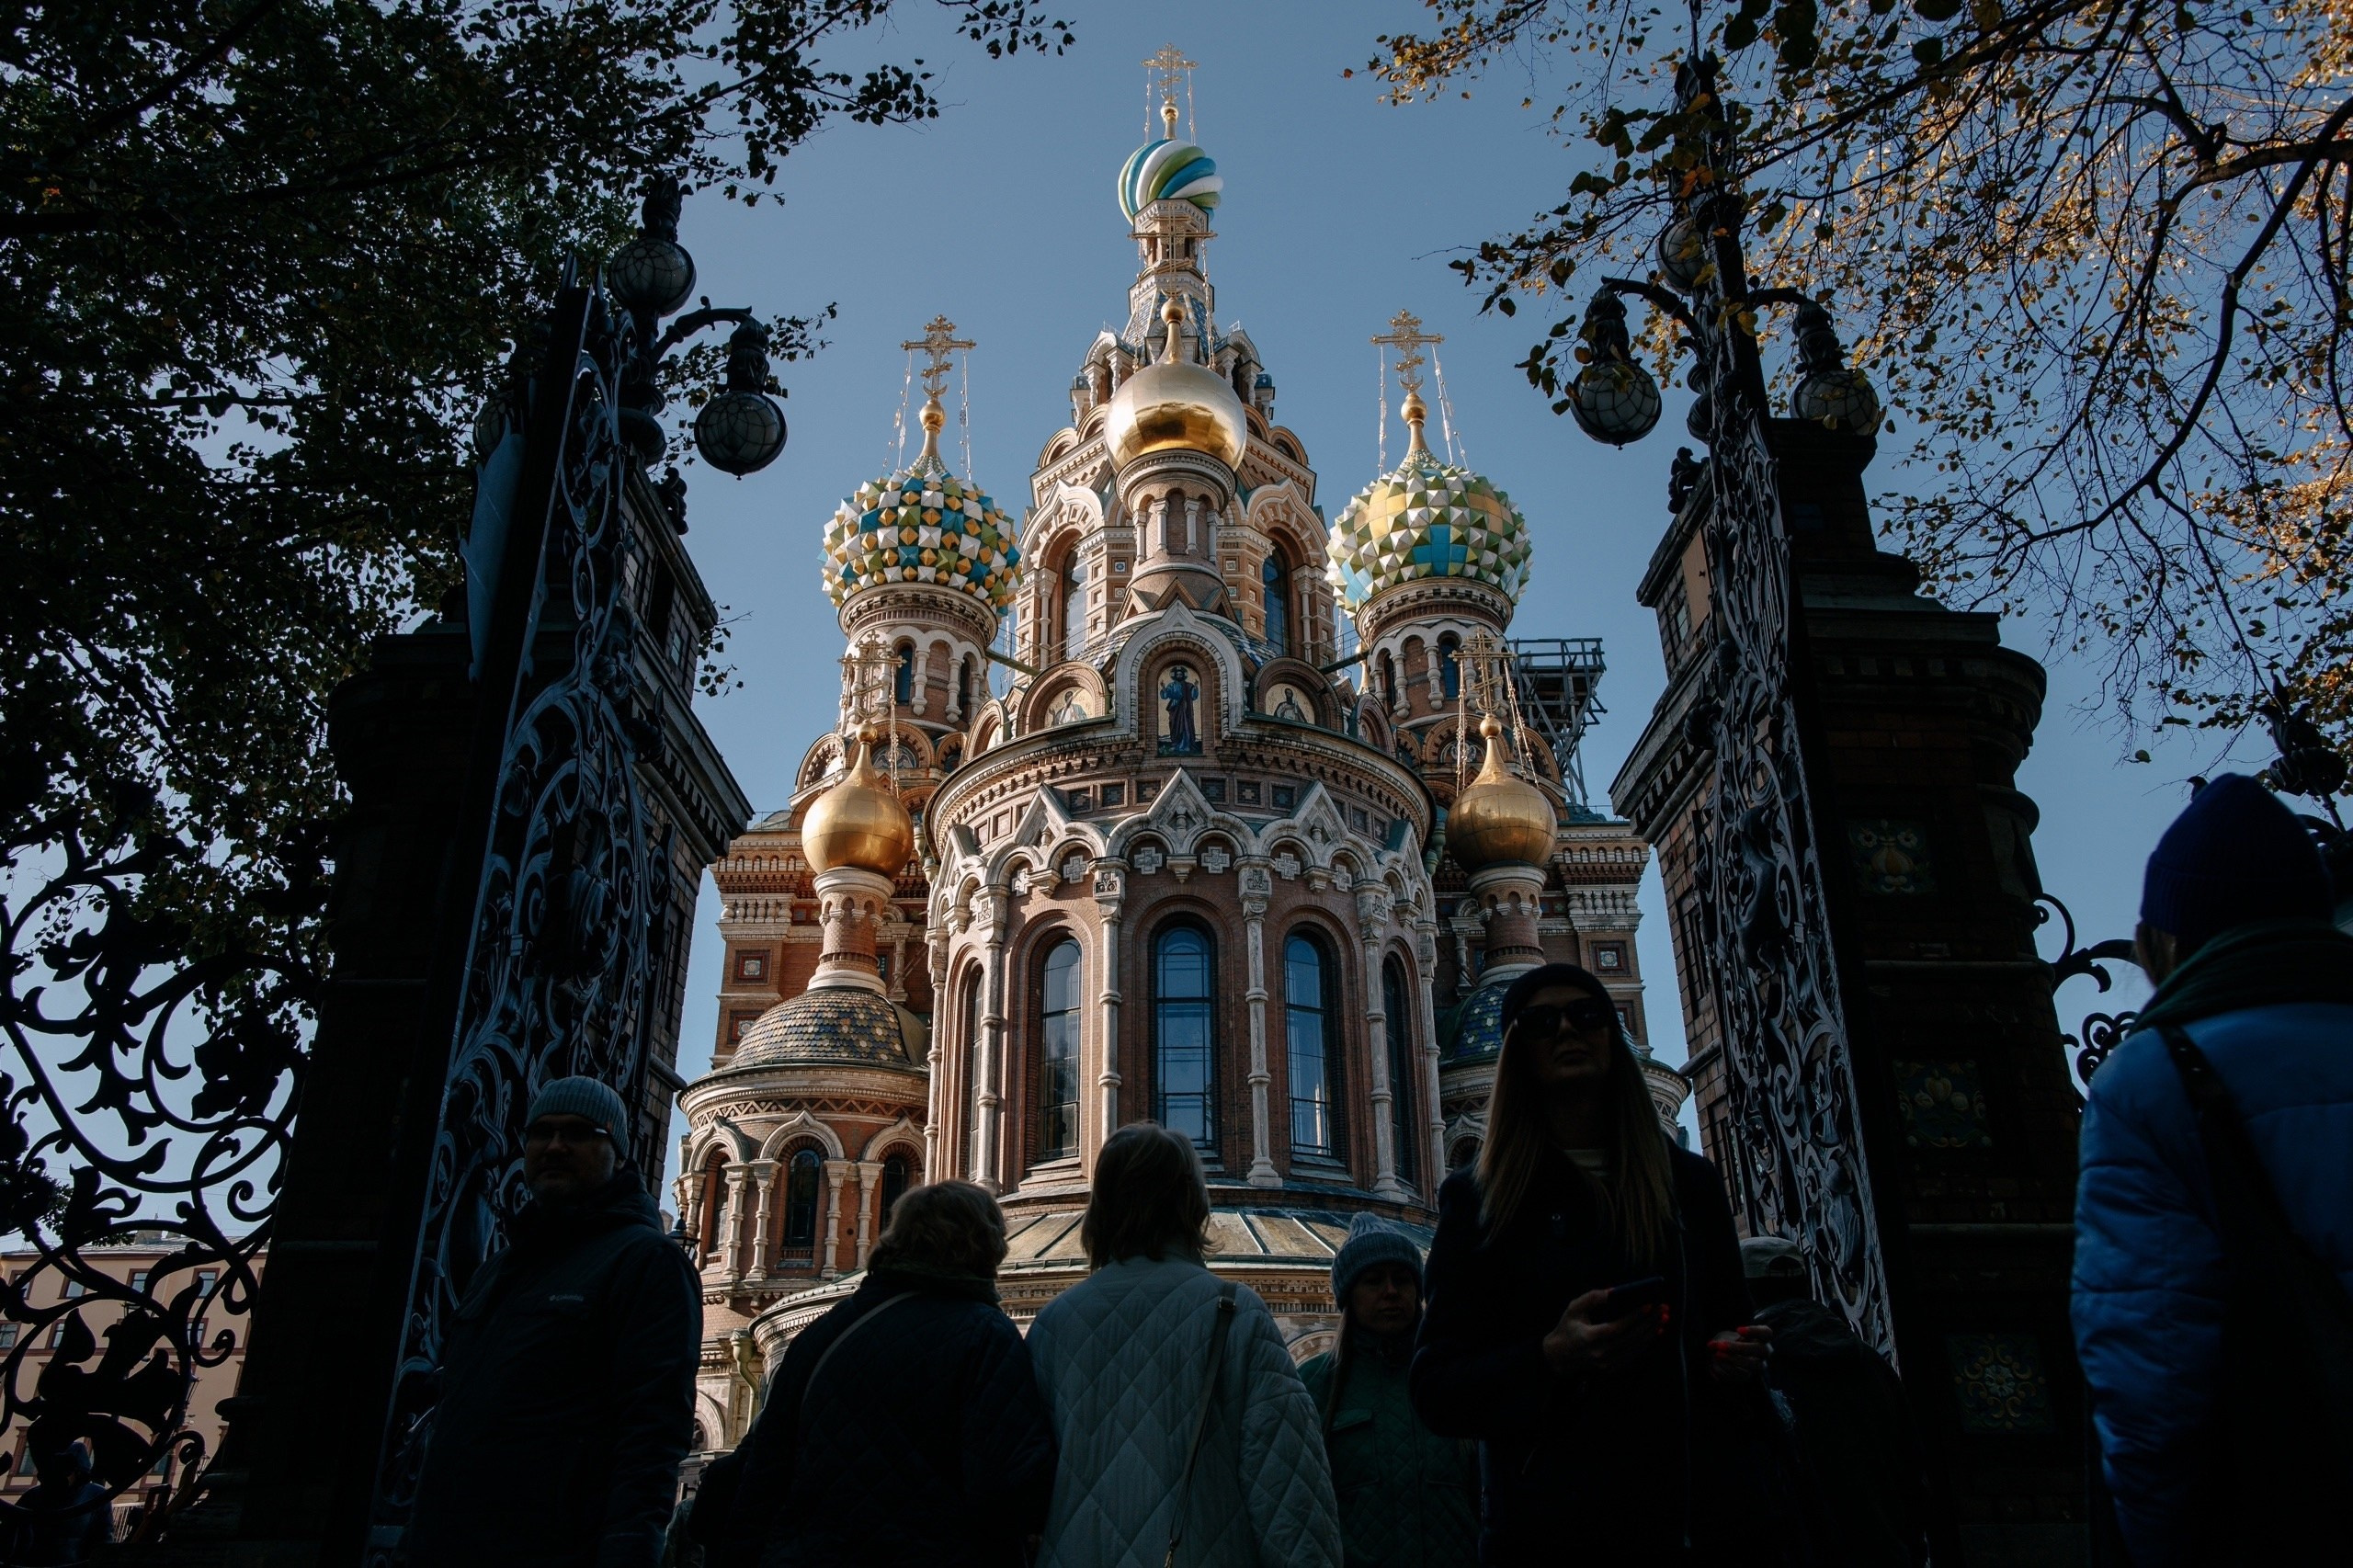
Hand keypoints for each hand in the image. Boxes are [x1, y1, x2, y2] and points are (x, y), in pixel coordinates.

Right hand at [1541, 1288, 1665, 1379]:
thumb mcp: (1573, 1309)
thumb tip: (1613, 1291)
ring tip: (1662, 1319)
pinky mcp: (1611, 1368)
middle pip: (1631, 1339)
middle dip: (1649, 1323)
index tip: (1649, 1305)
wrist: (1558, 1357)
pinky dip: (1644, 1344)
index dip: (1634, 1317)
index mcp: (1589, 1337)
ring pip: (1635, 1349)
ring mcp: (1606, 1363)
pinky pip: (1632, 1356)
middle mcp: (1599, 1353)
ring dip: (1650, 1334)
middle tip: (1663, 1310)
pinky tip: (1653, 1333)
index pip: (1616, 1328)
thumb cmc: (1566, 1328)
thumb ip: (1591, 1298)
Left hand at [1707, 1323, 1772, 1383]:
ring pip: (1754, 1365)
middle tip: (1722, 1346)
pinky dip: (1727, 1369)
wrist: (1725, 1357)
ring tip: (1717, 1355)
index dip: (1754, 1331)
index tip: (1738, 1329)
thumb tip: (1711, 1346)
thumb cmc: (1729, 1342)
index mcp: (1761, 1338)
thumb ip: (1720, 1340)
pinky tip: (1715, 1364)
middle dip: (1740, 1348)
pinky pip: (1742, 1375)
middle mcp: (1763, 1352)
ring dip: (1734, 1360)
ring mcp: (1758, 1366)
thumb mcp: (1725, 1337)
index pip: (1766, 1333)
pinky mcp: (1748, 1376)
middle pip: (1762, 1350)